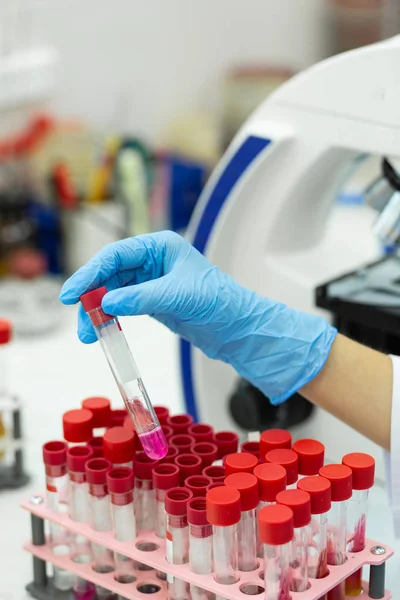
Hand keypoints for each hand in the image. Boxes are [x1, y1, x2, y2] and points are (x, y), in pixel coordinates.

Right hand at [60, 231, 336, 403]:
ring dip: (98, 311)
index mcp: (161, 246)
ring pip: (113, 292)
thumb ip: (141, 298)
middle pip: (110, 273)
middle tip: (77, 315)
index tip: (72, 293)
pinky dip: (111, 317)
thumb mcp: (179, 296)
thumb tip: (106, 302)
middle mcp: (153, 260)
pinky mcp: (152, 301)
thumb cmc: (220, 302)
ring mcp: (151, 281)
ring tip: (88, 334)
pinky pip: (123, 305)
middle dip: (91, 295)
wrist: (238, 328)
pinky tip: (102, 329)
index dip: (91, 273)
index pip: (116, 255)